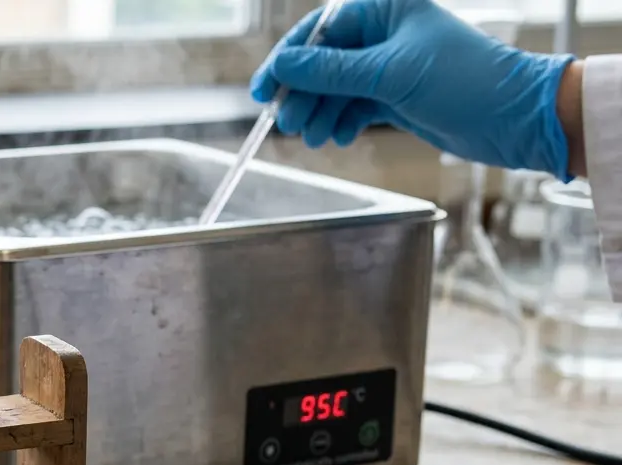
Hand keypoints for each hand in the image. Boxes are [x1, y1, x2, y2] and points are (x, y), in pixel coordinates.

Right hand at [251, 0, 574, 178]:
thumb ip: (330, 71)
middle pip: (323, 62)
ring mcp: (389, 65)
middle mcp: (384, 32)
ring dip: (321, 113)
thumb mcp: (389, 74)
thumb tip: (281, 64)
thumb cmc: (464, 81)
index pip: (319, 31)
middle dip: (304, 94)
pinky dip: (342, 121)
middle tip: (290, 123)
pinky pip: (353, 105)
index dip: (288, 60)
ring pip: (335, 88)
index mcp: (385, 8)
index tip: (265, 89)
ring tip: (315, 137)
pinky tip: (339, 137)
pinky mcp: (395, 94)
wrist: (514, 118)